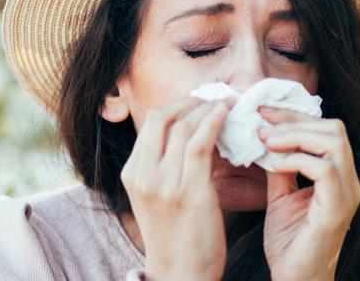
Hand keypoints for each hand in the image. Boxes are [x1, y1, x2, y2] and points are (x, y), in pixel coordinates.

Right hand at [120, 96, 234, 280]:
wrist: (180, 274)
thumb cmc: (176, 235)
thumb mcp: (157, 195)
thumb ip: (165, 165)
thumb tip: (190, 131)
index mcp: (132, 173)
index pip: (152, 122)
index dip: (179, 104)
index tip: (200, 100)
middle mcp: (143, 175)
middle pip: (163, 116)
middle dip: (192, 101)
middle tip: (215, 98)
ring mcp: (164, 183)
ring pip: (184, 126)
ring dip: (209, 109)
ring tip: (227, 104)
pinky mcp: (189, 191)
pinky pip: (200, 143)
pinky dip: (214, 122)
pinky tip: (226, 115)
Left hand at [256, 106, 359, 280]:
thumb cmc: (289, 244)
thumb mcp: (281, 197)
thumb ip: (280, 168)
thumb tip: (267, 137)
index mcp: (340, 177)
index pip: (327, 130)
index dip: (295, 116)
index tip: (264, 113)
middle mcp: (350, 182)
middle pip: (334, 128)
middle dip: (295, 119)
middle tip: (263, 124)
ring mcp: (347, 195)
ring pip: (334, 142)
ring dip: (296, 135)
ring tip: (268, 140)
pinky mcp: (337, 209)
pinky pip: (325, 169)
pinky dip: (297, 159)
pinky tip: (275, 164)